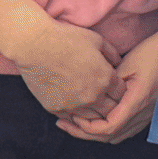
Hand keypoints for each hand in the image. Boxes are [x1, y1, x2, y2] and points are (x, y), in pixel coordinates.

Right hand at [8, 17, 123, 120]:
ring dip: (93, 112)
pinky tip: (73, 104)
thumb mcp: (97, 40)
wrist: (35, 45)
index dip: (120, 89)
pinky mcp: (56, 109)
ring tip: (89, 101)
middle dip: (111, 104)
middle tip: (104, 96)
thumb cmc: (67, 39)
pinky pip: (71, 119)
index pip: (122, 94)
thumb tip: (117, 64)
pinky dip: (75, 114)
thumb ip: (112, 54)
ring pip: (91, 119)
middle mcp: (92, 97)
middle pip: (110, 111)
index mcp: (105, 79)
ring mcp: (74, 106)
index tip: (114, 85)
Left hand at [59, 19, 157, 145]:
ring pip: (118, 135)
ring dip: (96, 132)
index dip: (87, 127)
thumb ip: (109, 84)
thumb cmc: (152, 52)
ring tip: (77, 122)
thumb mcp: (126, 64)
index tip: (72, 118)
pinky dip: (108, 127)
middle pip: (110, 137)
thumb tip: (90, 97)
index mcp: (137, 102)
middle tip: (65, 124)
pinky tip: (97, 118)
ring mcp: (147, 115)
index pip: (108, 128)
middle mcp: (144, 114)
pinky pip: (125, 128)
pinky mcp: (147, 112)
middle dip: (85, 133)